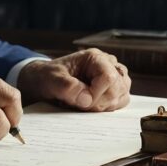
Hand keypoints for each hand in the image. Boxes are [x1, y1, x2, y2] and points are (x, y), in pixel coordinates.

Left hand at [16, 49, 130, 111]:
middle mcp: (107, 64)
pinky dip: (107, 108)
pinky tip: (90, 106)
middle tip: (79, 104)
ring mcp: (113, 76)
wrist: (44, 81)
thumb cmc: (48, 77)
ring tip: (83, 104)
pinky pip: (120, 101)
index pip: (109, 77)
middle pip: (119, 87)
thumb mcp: (51, 80)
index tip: (81, 103)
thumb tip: (87, 99)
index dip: (97, 94)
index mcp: (94, 57)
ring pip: (122, 95)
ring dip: (104, 106)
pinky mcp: (113, 89)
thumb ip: (67, 87)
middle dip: (100, 102)